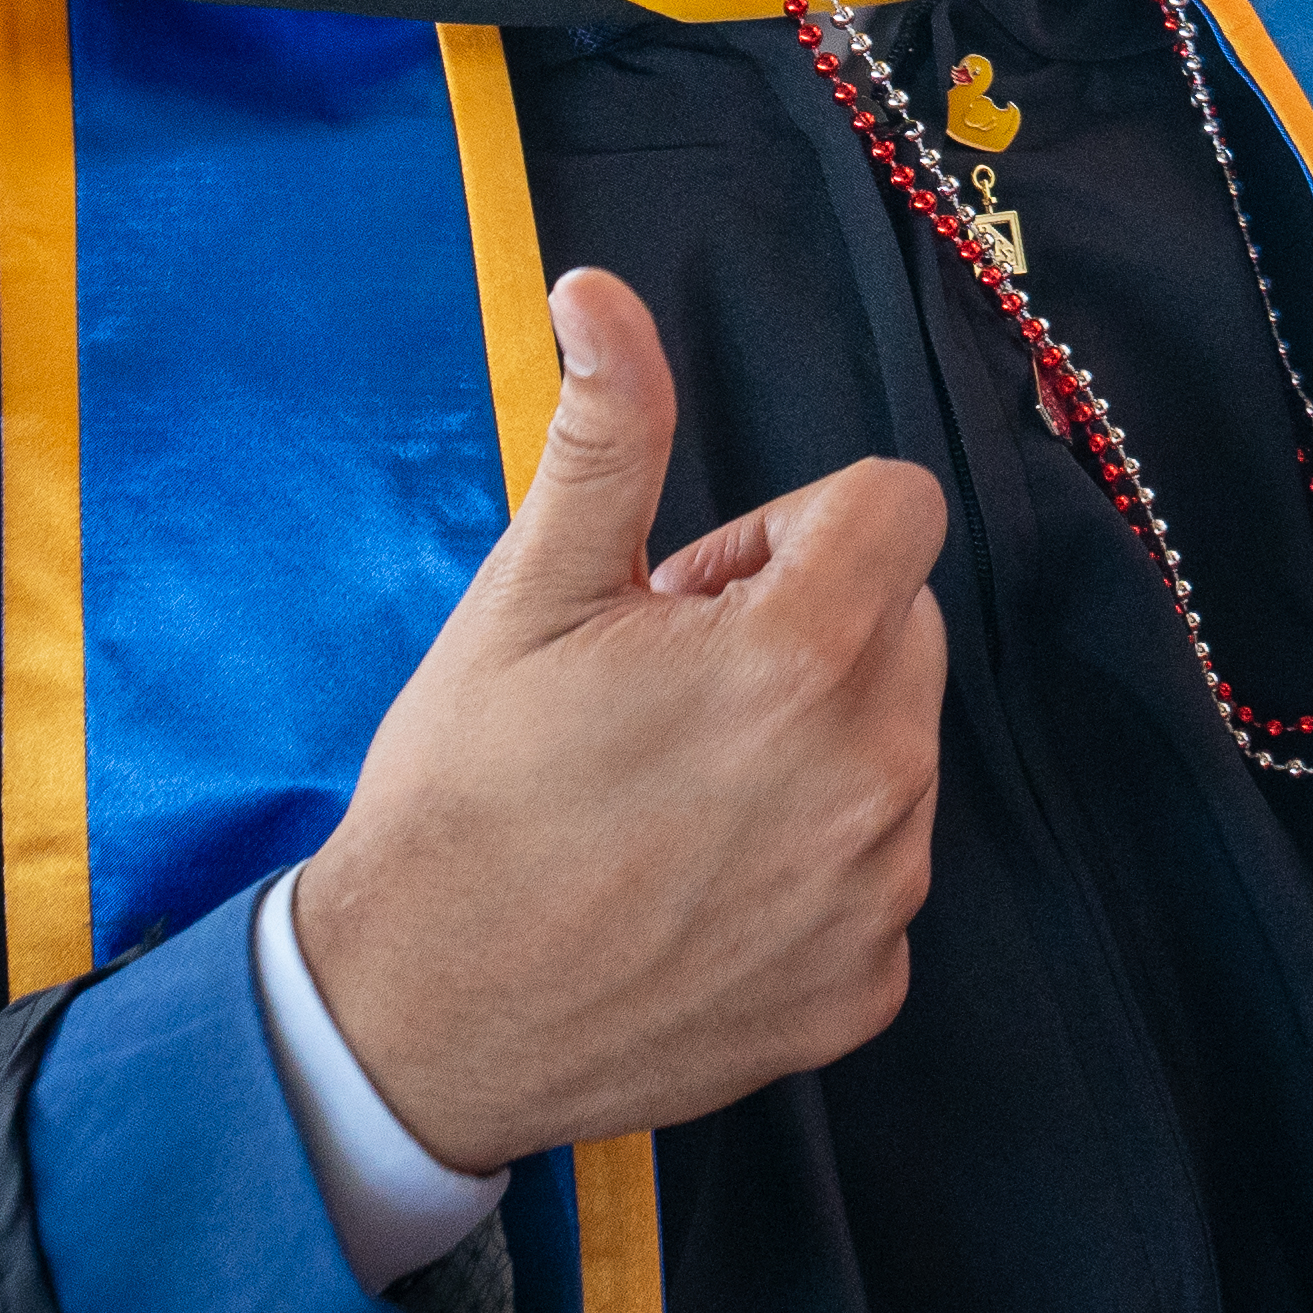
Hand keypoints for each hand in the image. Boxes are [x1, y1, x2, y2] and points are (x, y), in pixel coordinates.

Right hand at [297, 268, 948, 1173]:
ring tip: (673, 794)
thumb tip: (600, 293)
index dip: (790, 531)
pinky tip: (699, 886)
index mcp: (802, 656)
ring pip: (895, 744)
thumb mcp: (527, 594)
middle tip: (666, 697)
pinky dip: (813, 864)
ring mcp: (878, 892)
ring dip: (815, 742)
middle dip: (805, 630)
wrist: (412, 1019)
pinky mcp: (866, 985)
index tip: (692, 597)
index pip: (896, 507)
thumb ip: (605, 433)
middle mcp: (872, 774)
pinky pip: (880, 871)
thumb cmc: (462, 797)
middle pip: (899, 623)